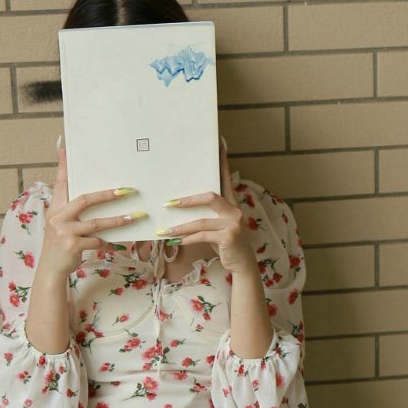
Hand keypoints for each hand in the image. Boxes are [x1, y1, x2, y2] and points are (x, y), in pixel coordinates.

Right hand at [39, 144, 143, 278]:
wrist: (51, 269)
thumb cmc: (60, 245)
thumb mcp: (61, 225)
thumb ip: (73, 211)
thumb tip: (93, 199)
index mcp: (55, 208)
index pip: (60, 182)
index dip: (63, 165)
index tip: (64, 146)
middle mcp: (58, 217)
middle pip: (85, 199)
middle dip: (107, 195)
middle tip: (127, 190)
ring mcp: (64, 231)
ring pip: (97, 222)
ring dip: (118, 220)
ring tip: (136, 216)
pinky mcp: (73, 246)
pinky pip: (98, 242)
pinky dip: (109, 243)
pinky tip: (118, 245)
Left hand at [161, 139, 257, 275]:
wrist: (242, 264)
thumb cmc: (226, 243)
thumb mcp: (218, 226)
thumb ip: (207, 215)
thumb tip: (179, 206)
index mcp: (232, 203)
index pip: (226, 179)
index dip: (223, 162)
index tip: (220, 143)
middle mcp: (234, 210)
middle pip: (210, 196)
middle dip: (187, 200)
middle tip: (168, 203)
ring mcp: (233, 223)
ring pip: (201, 221)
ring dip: (180, 227)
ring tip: (165, 231)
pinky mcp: (229, 237)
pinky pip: (203, 236)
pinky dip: (188, 239)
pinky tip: (178, 242)